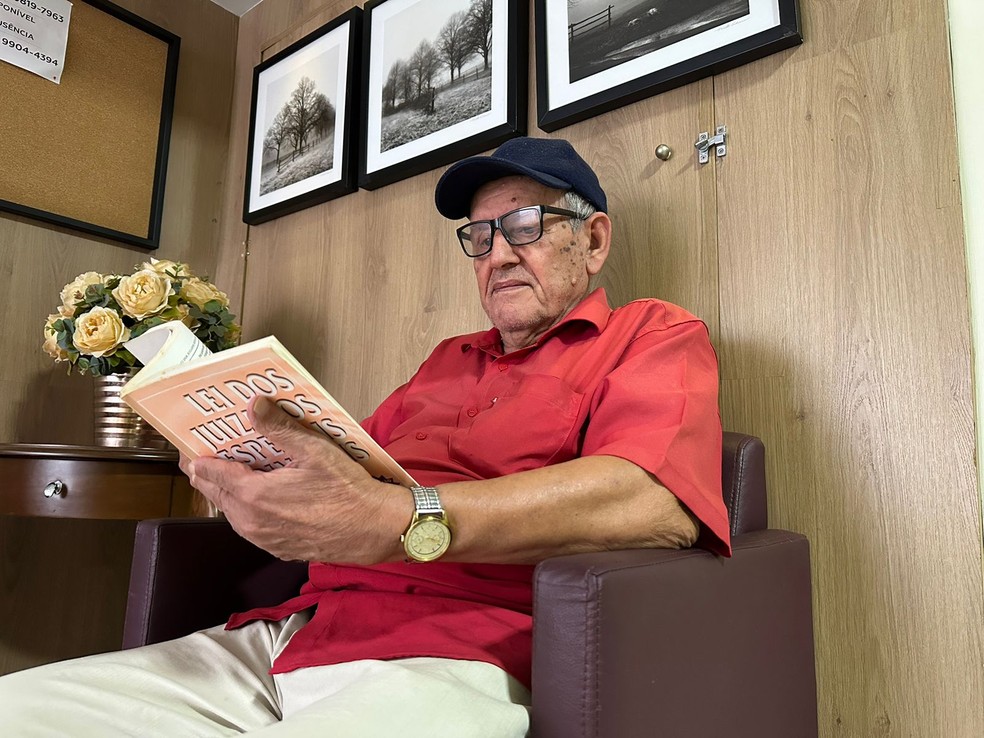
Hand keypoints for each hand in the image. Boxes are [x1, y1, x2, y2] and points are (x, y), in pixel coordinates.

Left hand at [180, 397, 408, 563]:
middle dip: (207, 472)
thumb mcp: (315, 451)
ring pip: (231, 512)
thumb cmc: (348, 491)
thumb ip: (279, 428)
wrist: (375, 529)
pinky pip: (251, 526)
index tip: (190, 444)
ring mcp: (264, 539)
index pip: (208, 473)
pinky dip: (248, 508)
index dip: (196, 457)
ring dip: (228, 491)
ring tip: (234, 471)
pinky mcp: (279, 548)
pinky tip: (262, 495)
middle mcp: (252, 522)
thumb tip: (253, 406)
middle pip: (214, 493)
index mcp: (254, 496)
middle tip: (207, 452)